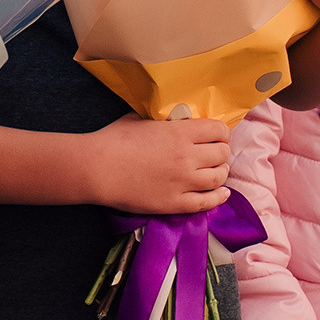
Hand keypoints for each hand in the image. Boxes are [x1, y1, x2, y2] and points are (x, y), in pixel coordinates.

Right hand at [82, 113, 230, 214]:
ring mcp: (182, 182)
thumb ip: (163, 118)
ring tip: (216, 170)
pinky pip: (206, 202)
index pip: (218, 130)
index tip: (215, 135)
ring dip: (221, 172)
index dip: (220, 132)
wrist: (97, 168)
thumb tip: (174, 116)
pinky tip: (222, 193)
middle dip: (221, 151)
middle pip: (222, 153)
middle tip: (214, 153)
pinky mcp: (174, 203)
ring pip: (218, 177)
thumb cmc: (114, 139)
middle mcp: (187, 157)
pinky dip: (218, 197)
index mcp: (179, 132)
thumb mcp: (141, 118)